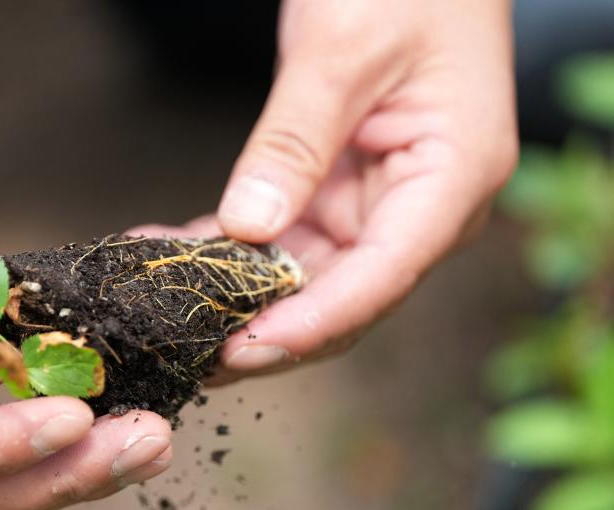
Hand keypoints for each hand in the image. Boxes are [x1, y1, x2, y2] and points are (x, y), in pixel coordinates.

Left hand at [169, 0, 516, 375]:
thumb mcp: (342, 51)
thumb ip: (295, 141)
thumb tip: (249, 227)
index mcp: (453, 177)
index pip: (383, 274)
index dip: (313, 322)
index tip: (246, 350)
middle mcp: (421, 207)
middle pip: (343, 295)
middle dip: (265, 329)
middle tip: (188, 354)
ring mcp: (378, 204)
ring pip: (304, 278)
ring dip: (234, 297)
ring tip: (160, 312)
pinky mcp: (338, 194)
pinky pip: (281, 239)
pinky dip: (225, 250)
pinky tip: (165, 254)